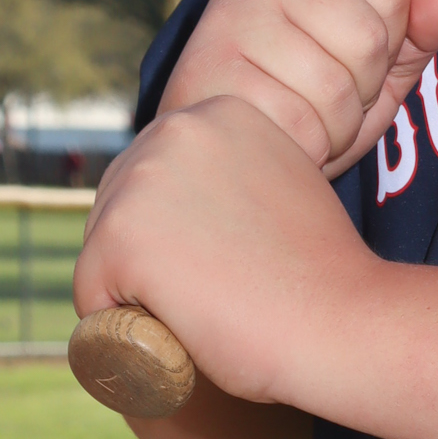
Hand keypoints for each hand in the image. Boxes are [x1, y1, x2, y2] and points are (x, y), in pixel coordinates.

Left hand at [76, 95, 383, 408]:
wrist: (345, 320)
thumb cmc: (324, 273)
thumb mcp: (281, 187)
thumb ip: (233, 177)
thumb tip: (190, 207)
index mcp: (219, 111)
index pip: (155, 177)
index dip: (180, 232)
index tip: (231, 260)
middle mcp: (174, 129)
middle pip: (119, 209)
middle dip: (150, 258)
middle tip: (219, 292)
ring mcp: (142, 181)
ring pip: (103, 253)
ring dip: (140, 290)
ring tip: (209, 306)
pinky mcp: (118, 237)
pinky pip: (92, 296)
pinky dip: (122, 326)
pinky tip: (184, 327)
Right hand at [162, 0, 437, 174]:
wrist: (216, 154)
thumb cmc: (298, 99)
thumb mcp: (371, 64)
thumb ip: (415, 31)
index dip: (387, 44)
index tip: (344, 57)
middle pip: (369, 37)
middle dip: (361, 90)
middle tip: (320, 98)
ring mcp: (227, 16)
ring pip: (337, 86)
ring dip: (335, 126)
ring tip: (300, 119)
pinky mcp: (207, 72)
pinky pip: (300, 123)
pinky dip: (304, 147)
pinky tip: (275, 138)